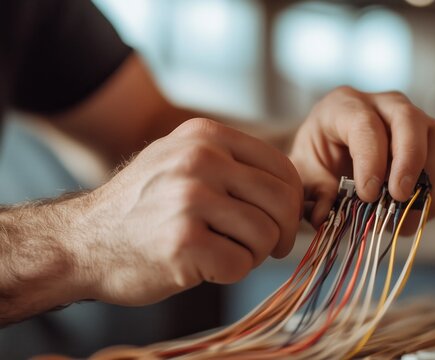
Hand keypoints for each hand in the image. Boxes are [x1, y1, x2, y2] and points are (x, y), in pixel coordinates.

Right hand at [71, 118, 302, 305]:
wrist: (81, 242)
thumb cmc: (142, 208)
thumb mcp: (182, 162)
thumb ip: (233, 165)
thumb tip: (292, 191)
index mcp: (206, 136)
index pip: (282, 167)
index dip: (291, 201)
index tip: (280, 221)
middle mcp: (199, 159)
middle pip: (282, 200)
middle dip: (282, 231)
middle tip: (268, 246)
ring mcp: (189, 199)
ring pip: (265, 234)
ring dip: (253, 254)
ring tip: (224, 252)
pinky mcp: (183, 242)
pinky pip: (241, 264)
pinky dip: (231, 272)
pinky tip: (205, 265)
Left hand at [289, 86, 434, 226]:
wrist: (334, 154)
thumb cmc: (318, 159)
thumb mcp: (306, 175)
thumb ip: (314, 194)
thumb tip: (326, 216)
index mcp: (344, 106)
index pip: (364, 124)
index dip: (370, 159)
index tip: (368, 193)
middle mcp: (382, 104)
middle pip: (408, 118)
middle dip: (408, 160)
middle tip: (399, 196)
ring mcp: (411, 119)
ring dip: (429, 176)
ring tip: (410, 210)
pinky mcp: (429, 141)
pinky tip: (417, 213)